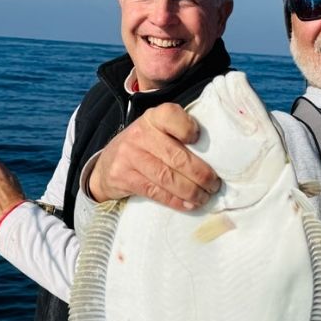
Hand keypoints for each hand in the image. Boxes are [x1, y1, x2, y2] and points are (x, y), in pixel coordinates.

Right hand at [89, 103, 220, 210]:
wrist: (106, 165)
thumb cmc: (143, 147)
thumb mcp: (155, 131)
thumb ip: (177, 135)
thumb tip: (215, 154)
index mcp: (152, 118)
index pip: (171, 116)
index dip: (188, 128)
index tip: (199, 139)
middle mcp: (139, 134)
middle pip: (176, 156)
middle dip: (200, 174)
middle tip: (214, 185)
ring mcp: (129, 156)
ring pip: (167, 177)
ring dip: (191, 191)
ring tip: (204, 197)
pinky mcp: (123, 177)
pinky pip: (155, 192)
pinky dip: (175, 200)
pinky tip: (188, 204)